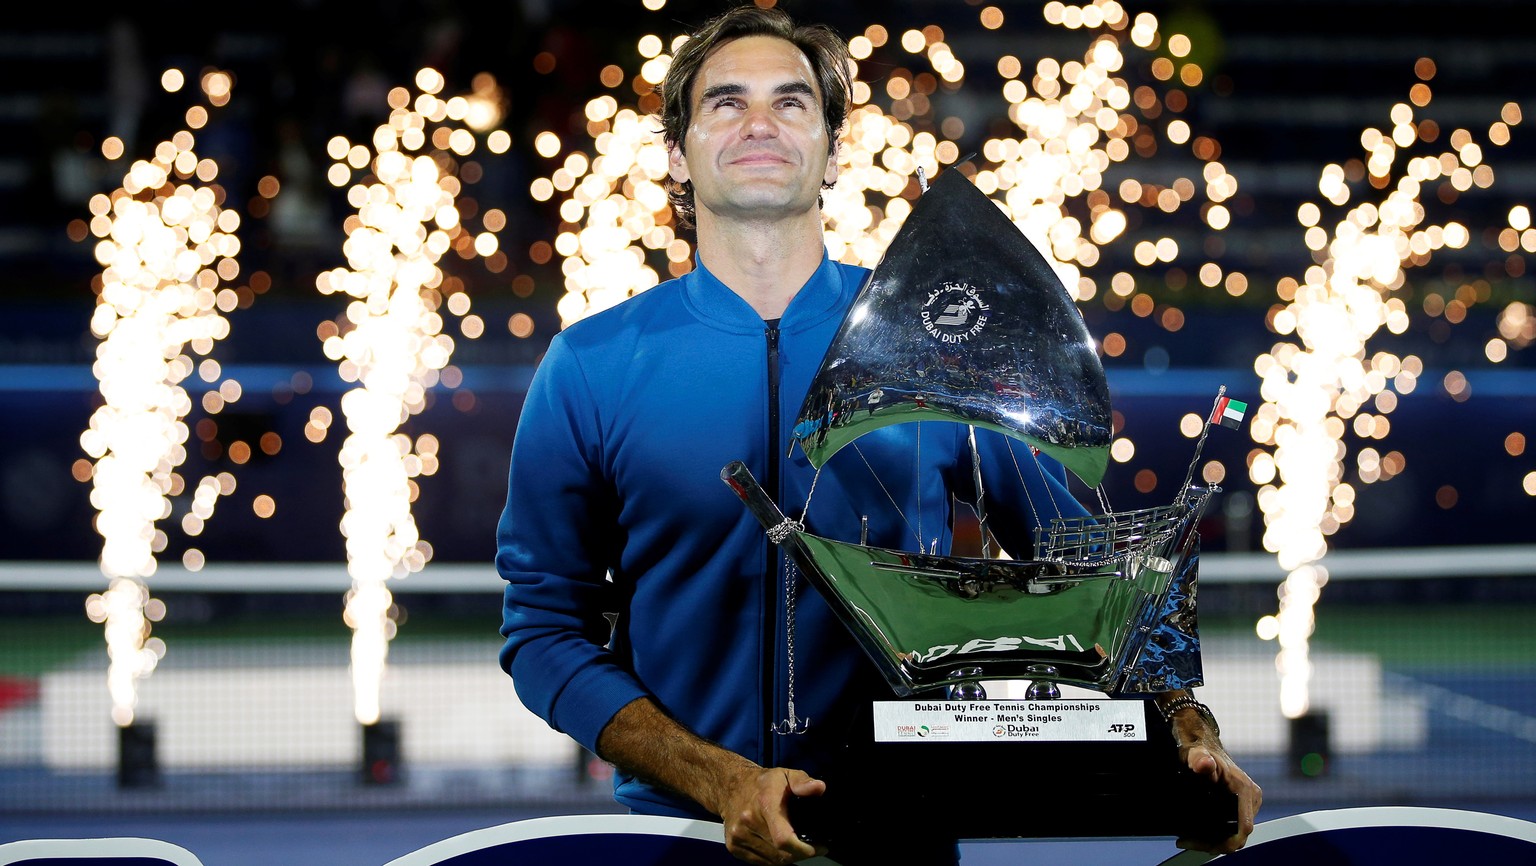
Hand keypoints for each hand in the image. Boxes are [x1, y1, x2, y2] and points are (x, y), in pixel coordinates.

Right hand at [717, 766, 827, 864]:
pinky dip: (773, 859)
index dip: (803, 849)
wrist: (730, 787)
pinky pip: (760, 862)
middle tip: (811, 846)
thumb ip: (802, 782)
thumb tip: (819, 788)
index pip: (783, 838)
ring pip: (772, 861)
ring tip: (796, 846)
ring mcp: (739, 836)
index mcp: (765, 803)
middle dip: (800, 853)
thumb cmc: (762, 783)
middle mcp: (748, 821)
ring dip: (787, 857)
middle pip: (780, 853)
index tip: (817, 848)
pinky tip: (780, 848)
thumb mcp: (786, 774)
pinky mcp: (733, 846)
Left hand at [1172, 716, 1261, 853]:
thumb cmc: (1200, 751)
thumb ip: (1199, 759)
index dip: (1227, 842)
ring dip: (1213, 840)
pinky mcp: (1241, 807)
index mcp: (1245, 790)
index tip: (1205, 846)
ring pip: (1234, 834)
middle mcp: (1251, 799)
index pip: (1244, 827)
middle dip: (1214, 843)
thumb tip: (1204, 764)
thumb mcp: (1196, 755)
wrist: (1203, 747)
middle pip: (1238, 834)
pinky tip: (1196, 834)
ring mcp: (1248, 804)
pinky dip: (1215, 834)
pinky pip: (1232, 828)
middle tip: (1187, 841)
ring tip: (1188, 839)